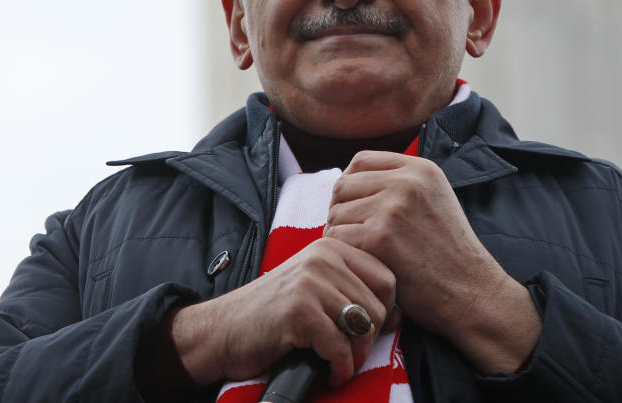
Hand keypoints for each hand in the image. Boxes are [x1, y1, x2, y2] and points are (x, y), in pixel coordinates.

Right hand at [171, 237, 395, 386]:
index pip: (387, 278)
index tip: (366, 331)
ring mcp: (310, 282)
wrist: (221, 330)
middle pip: (378, 306)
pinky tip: (327, 373)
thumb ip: (352, 290)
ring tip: (338, 365)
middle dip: (368, 340)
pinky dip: (338, 369)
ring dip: (354, 357)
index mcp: (332, 248)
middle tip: (348, 356)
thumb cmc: (273, 315)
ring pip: (363, 327)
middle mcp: (323, 257)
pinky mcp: (298, 310)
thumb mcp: (315, 289)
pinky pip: (340, 347)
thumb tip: (399, 314)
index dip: (386, 311)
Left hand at [323, 151, 539, 372]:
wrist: (471, 291)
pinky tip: (361, 264)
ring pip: (337, 213)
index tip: (351, 206)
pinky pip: (337, 237)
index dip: (350, 184)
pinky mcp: (380, 236)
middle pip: (344, 185)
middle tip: (350, 235)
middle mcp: (406, 181)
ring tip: (361, 253)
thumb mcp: (434, 200)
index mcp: (420, 169)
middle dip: (340, 210)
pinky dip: (343, 253)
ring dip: (341, 235)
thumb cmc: (449, 254)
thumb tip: (353, 181)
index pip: (362, 160)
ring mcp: (392, 207)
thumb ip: (400, 185)